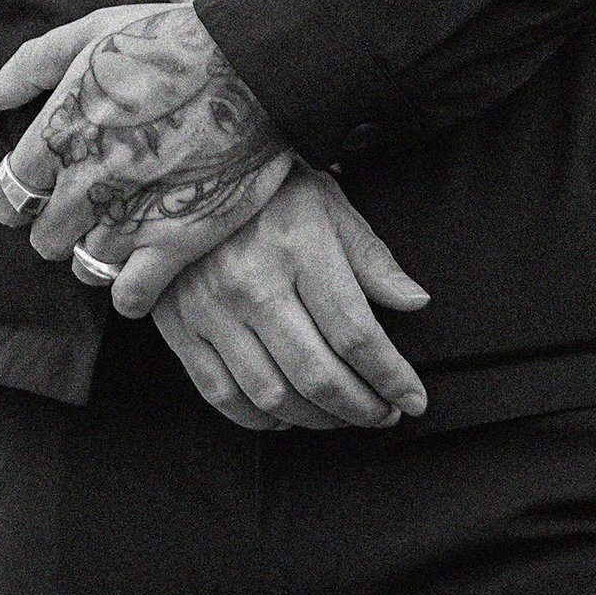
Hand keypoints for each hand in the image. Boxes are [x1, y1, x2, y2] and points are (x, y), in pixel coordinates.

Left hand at [0, 1, 294, 314]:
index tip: (46, 190)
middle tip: (95, 204)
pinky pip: (130, 296)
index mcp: (60, 130)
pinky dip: (133, 288)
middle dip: (63, 224)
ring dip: (102, 249)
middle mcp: (86, 180)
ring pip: (86, 266)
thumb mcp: (94, 30)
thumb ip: (30, 65)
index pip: (9, 196)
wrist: (254, 59)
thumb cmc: (173, 38)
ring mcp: (130, 215)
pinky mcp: (175, 241)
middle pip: (45, 238)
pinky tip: (148, 263)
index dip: (25, 197)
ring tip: (131, 223)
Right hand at [150, 162, 429, 430]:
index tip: (413, 399)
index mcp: (299, 246)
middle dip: (361, 408)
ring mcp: (211, 308)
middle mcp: (253, 282)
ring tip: (341, 416)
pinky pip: (221, 394)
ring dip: (316, 420)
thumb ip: (372, 258)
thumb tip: (415, 301)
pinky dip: (257, 419)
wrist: (189, 173)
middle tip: (382, 415)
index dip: (391, 377)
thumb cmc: (268, 188)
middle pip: (317, 374)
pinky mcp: (180, 327)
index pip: (356, 333)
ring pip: (272, 395)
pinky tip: (284, 414)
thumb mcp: (329, 205)